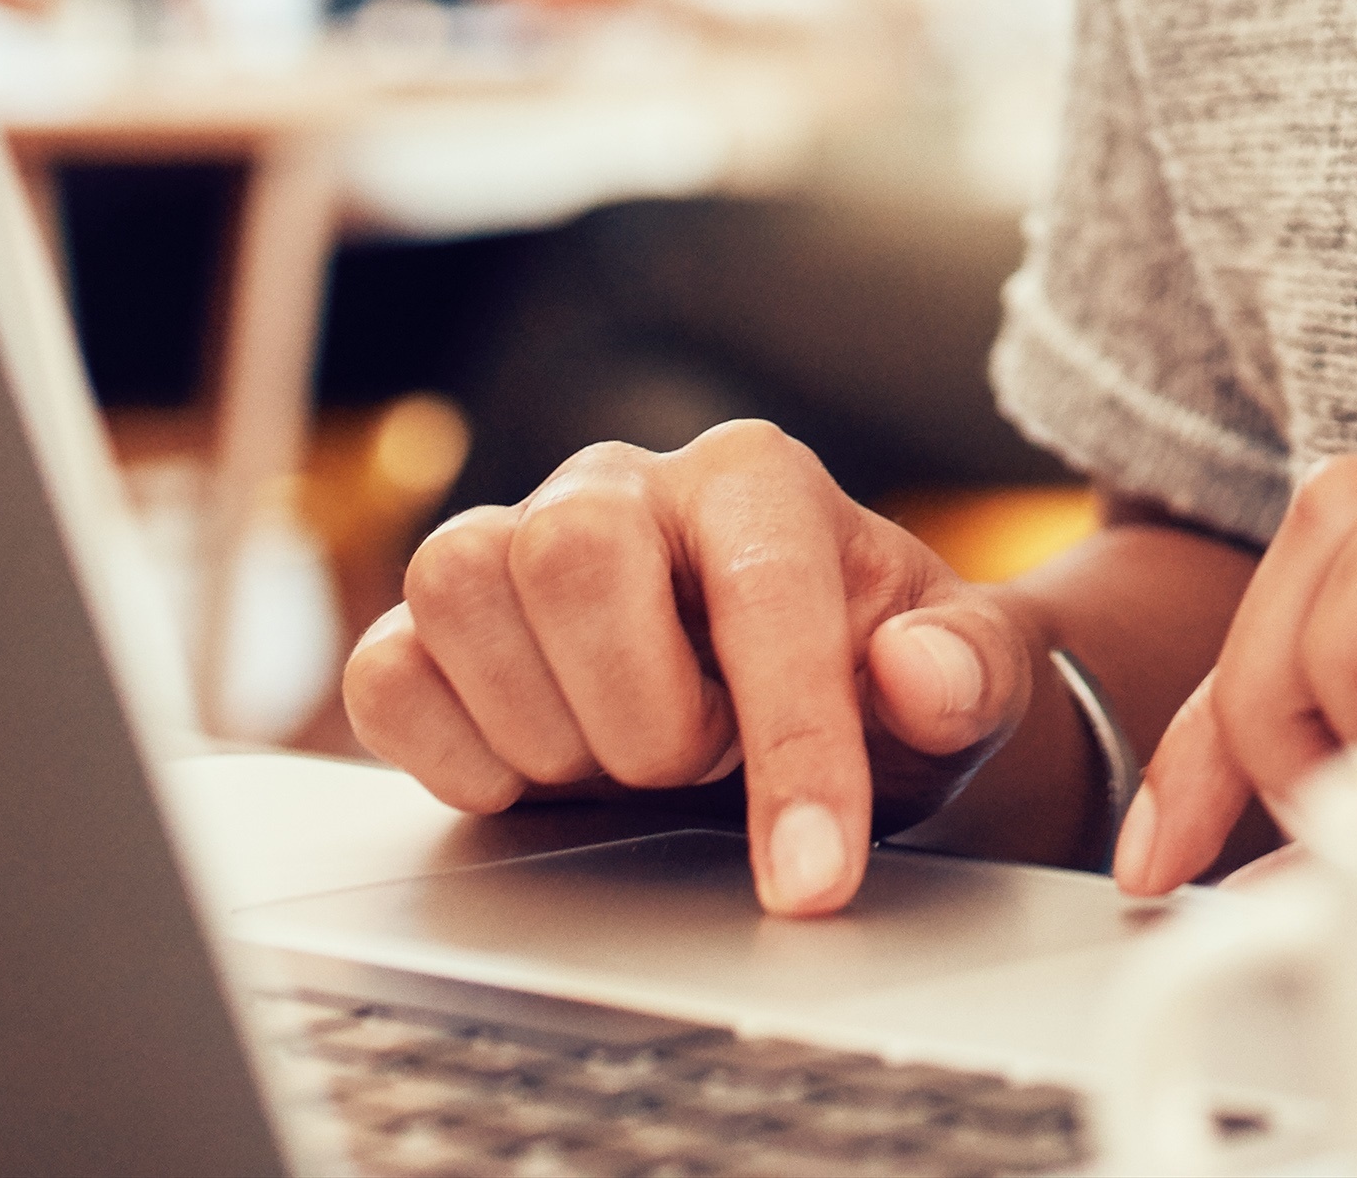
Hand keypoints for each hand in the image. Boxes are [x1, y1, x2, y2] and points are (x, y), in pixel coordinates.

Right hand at [345, 423, 1040, 913]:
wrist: (800, 722)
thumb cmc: (881, 690)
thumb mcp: (967, 688)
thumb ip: (970, 674)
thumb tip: (916, 672)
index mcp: (756, 481)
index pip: (763, 590)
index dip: (792, 745)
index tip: (815, 875)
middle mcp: (621, 488)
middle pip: (570, 554)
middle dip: (645, 712)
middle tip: (699, 768)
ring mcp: (514, 547)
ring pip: (459, 590)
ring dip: (549, 728)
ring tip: (626, 763)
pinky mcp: (436, 631)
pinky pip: (386, 672)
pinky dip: (450, 751)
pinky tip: (536, 776)